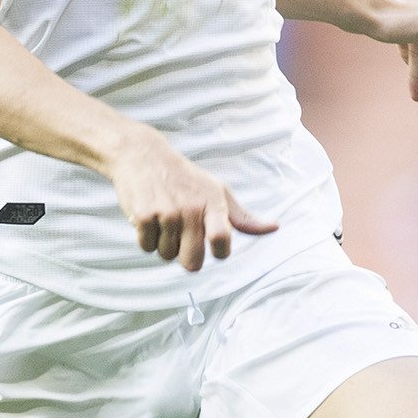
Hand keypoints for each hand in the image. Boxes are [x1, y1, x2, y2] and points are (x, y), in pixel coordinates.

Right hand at [104, 127, 276, 270]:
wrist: (143, 155)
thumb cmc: (186, 178)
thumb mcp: (218, 191)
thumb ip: (243, 217)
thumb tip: (274, 228)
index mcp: (213, 203)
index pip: (221, 240)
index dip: (219, 252)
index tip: (214, 248)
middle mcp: (191, 208)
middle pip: (192, 261)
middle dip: (188, 258)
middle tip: (183, 238)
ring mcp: (166, 212)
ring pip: (167, 255)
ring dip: (164, 244)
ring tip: (164, 220)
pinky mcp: (143, 215)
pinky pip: (146, 247)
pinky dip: (146, 238)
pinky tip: (150, 218)